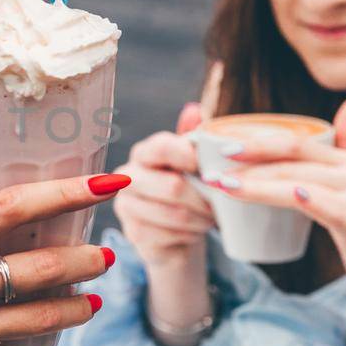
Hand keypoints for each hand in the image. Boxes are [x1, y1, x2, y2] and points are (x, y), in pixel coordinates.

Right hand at [114, 100, 216, 270]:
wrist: (175, 234)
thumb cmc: (188, 192)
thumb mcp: (194, 164)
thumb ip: (193, 139)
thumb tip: (193, 109)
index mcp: (143, 153)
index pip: (161, 147)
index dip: (188, 156)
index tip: (209, 168)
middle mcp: (127, 177)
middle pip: (172, 186)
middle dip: (203, 198)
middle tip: (218, 203)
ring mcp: (126, 207)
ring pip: (175, 214)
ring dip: (201, 219)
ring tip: (210, 217)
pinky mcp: (133, 234)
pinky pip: (170, 236)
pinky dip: (191, 235)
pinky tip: (195, 231)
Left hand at [212, 93, 345, 305]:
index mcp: (343, 159)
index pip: (293, 143)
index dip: (256, 142)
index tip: (220, 147)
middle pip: (291, 161)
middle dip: (247, 165)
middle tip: (211, 172)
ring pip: (299, 184)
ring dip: (258, 185)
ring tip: (226, 187)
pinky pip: (331, 209)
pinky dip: (311, 200)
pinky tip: (292, 194)